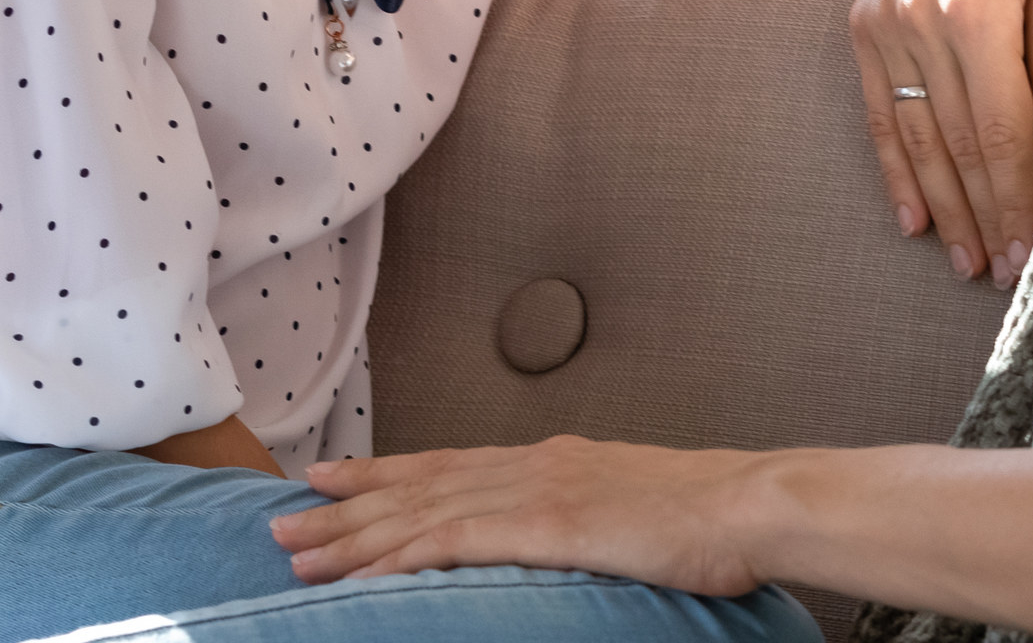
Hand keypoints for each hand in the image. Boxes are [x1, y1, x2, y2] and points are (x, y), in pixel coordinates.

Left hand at [270, 437, 769, 592]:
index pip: (446, 465)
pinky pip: (456, 542)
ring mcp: (535, 491)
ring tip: (297, 550)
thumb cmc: (707, 516)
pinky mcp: (545, 525)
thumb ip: (583, 513)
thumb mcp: (629, 505)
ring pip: (421, 512)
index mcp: (549, 461)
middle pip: (417, 486)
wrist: (749, 504)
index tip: (331, 478)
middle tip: (283, 519)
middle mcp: (530, 465)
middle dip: (345, 506)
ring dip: (353, 535)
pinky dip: (401, 555)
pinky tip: (364, 571)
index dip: (382, 473)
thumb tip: (563, 530)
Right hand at [854, 0, 1032, 287]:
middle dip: (984, 216)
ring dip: (940, 205)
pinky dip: (892, 166)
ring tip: (967, 262)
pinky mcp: (862, 19)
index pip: (999, 129)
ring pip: (912, 135)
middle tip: (1008, 280)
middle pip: (954, 143)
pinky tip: (910, 217)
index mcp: (976, 8)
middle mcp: (919, 19)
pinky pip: (875, 107)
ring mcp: (882, 20)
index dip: (1017, 198)